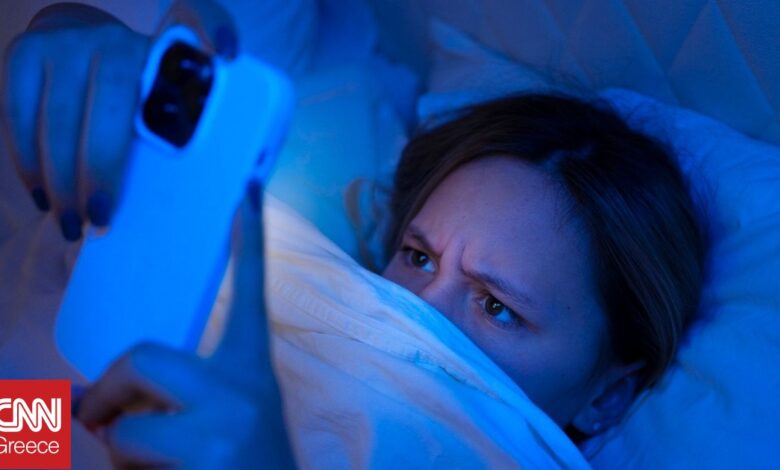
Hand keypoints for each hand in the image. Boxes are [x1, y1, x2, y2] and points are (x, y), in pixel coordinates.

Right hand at [1, 0, 237, 240]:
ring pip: (57, 122)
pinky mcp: (26, 53)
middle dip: (101, 173)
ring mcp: (67, 43)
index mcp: (164, 52)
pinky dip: (29, 163)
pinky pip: (19, 116)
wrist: (80, 46)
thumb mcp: (172, 105)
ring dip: (61, 181)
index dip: (217, 29)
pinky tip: (43, 195)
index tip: (230, 53)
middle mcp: (116, 39)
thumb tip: (229, 192)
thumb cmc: (139, 98)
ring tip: (70, 224)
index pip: (201, 21)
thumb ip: (194, 132)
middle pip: (108, 113)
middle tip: (100, 222)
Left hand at [75, 184, 293, 468]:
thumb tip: (77, 401)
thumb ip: (174, 397)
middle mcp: (243, 386)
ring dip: (122, 452)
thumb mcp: (225, 420)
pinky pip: (128, 459)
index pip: (253, 291)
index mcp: (253, 368)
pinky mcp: (204, 457)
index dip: (249, 241)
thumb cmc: (247, 465)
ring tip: (160, 468)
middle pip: (141, 358)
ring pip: (125, 426)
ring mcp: (224, 424)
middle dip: (104, 394)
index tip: (249, 190)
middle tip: (90, 418)